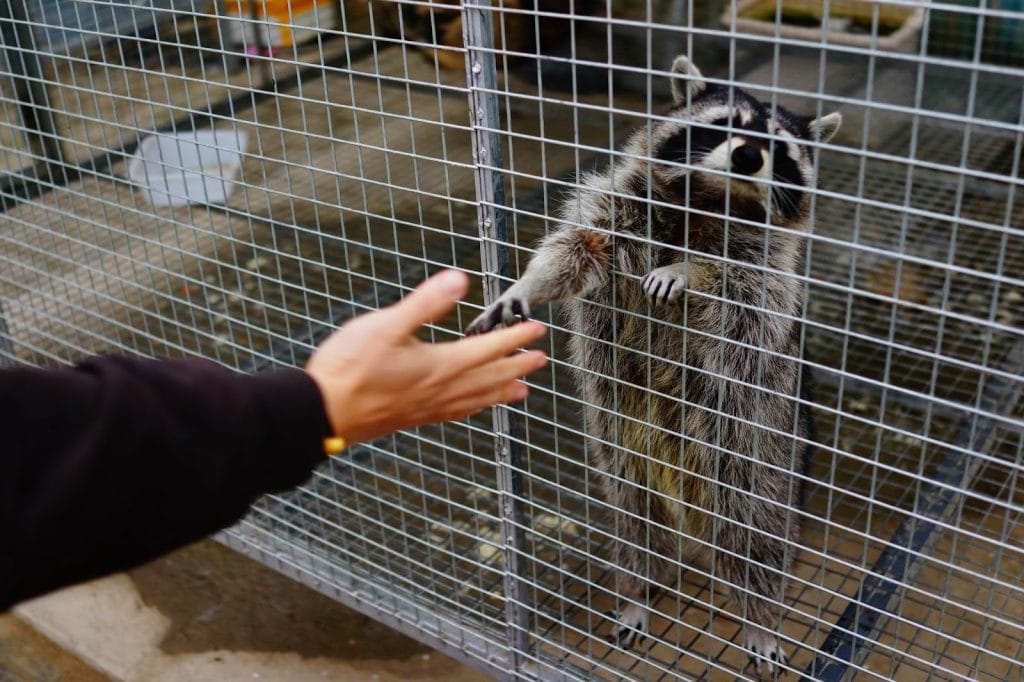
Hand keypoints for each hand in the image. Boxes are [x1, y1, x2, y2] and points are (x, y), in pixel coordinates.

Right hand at [305, 270, 546, 444]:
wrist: (322, 413)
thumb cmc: (349, 367)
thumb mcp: (386, 325)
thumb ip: (425, 304)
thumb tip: (460, 279)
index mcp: (440, 365)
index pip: (488, 349)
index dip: (515, 338)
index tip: (536, 329)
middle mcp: (441, 390)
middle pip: (490, 377)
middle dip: (517, 366)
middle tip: (540, 359)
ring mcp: (429, 407)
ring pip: (477, 399)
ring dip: (502, 392)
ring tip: (521, 391)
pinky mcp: (414, 418)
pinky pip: (456, 413)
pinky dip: (474, 407)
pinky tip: (470, 407)